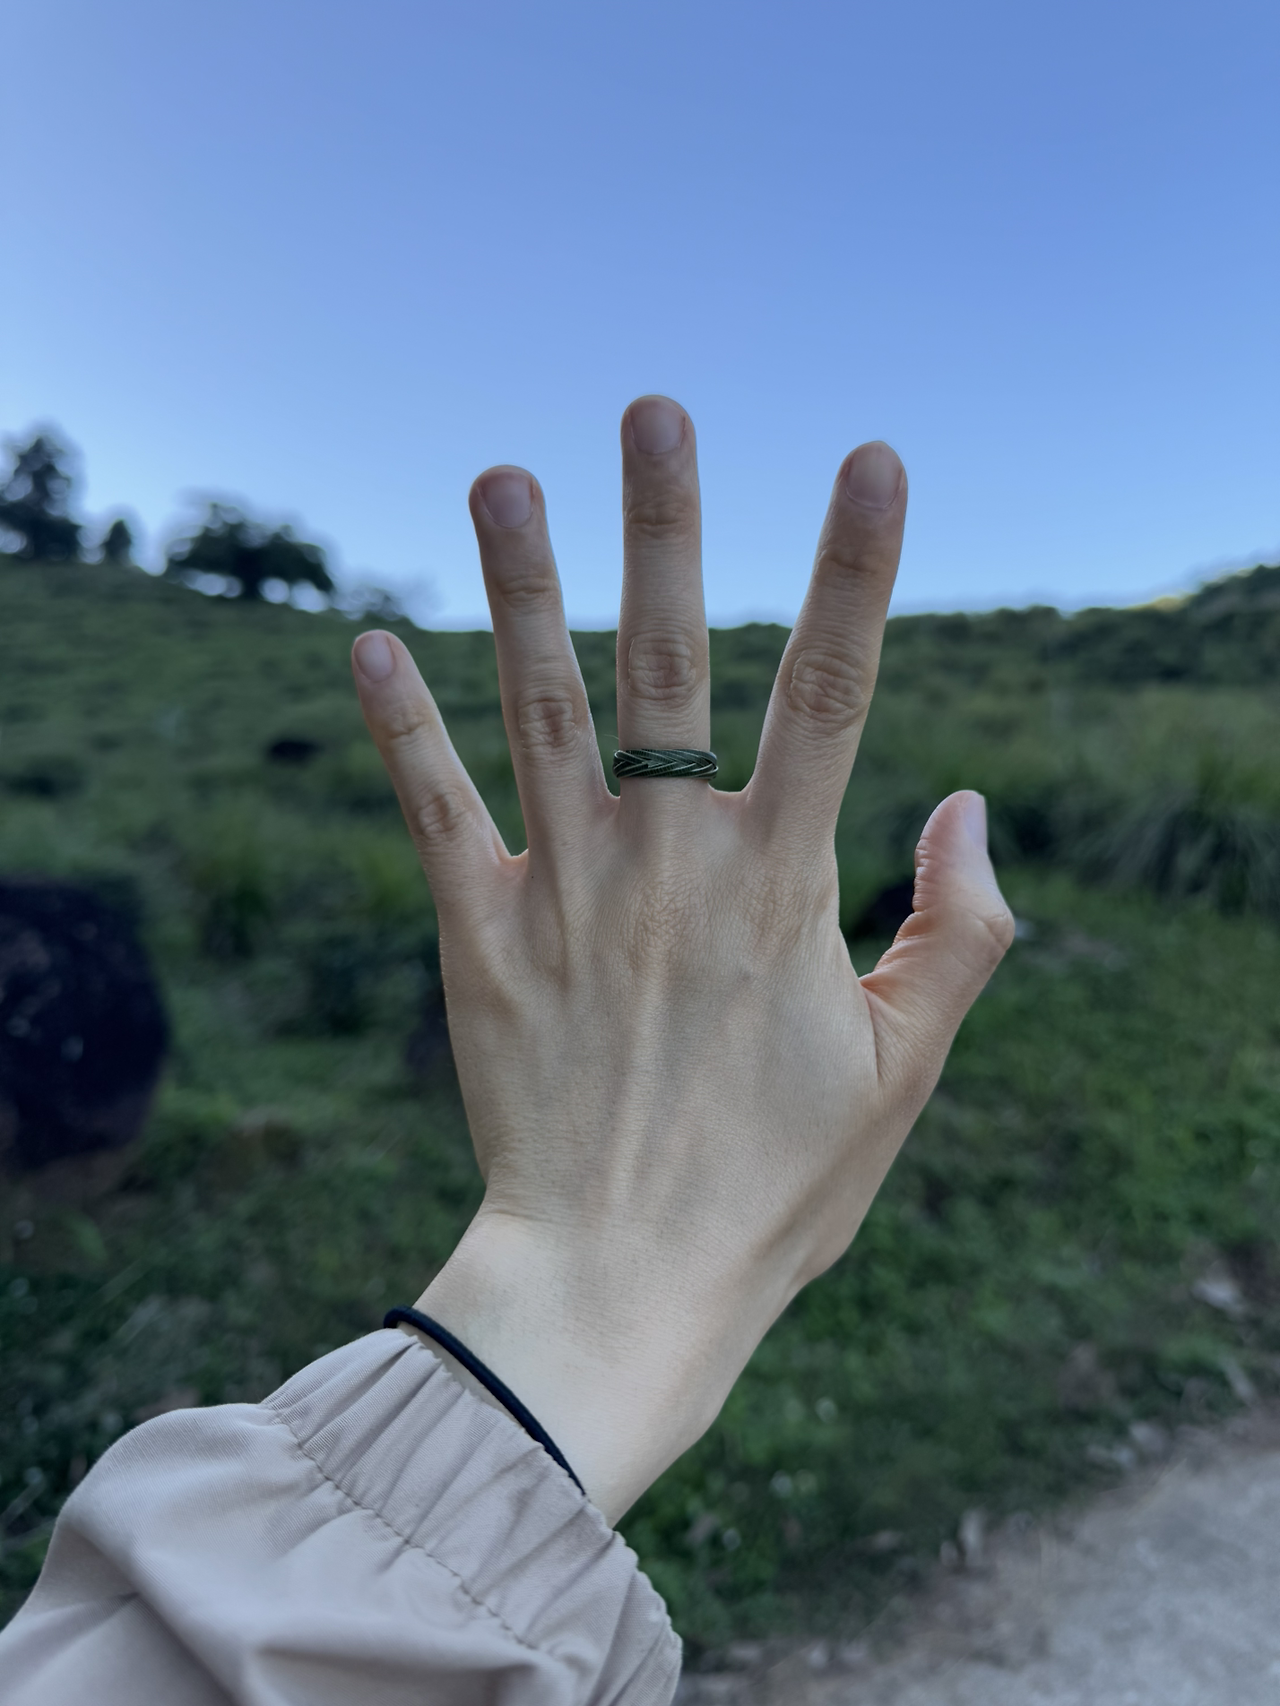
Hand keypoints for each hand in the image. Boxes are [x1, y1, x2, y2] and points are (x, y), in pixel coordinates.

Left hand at [351, 396, 1012, 1521]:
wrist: (621, 1285)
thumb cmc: (776, 1188)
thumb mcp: (901, 1072)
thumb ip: (958, 934)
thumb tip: (973, 804)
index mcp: (783, 883)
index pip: (832, 692)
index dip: (856, 568)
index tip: (872, 460)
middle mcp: (671, 862)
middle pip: (671, 661)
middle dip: (664, 527)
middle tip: (653, 408)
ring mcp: (566, 891)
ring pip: (541, 708)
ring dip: (520, 586)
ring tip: (501, 475)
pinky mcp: (481, 938)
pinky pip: (437, 813)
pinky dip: (401, 727)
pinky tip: (367, 639)